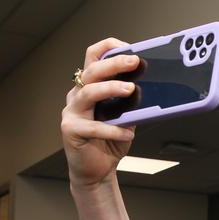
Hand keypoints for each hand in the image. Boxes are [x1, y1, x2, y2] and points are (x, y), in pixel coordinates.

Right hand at [60, 38, 140, 188]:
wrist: (96, 171)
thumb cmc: (110, 142)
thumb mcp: (126, 117)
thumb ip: (131, 102)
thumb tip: (148, 86)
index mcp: (89, 87)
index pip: (92, 57)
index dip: (108, 48)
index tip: (129, 48)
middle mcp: (77, 96)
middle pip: (91, 71)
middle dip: (114, 64)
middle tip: (134, 62)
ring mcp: (71, 112)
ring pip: (88, 92)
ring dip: (111, 88)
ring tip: (131, 90)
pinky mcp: (70, 130)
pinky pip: (94, 126)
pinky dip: (114, 130)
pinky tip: (129, 133)